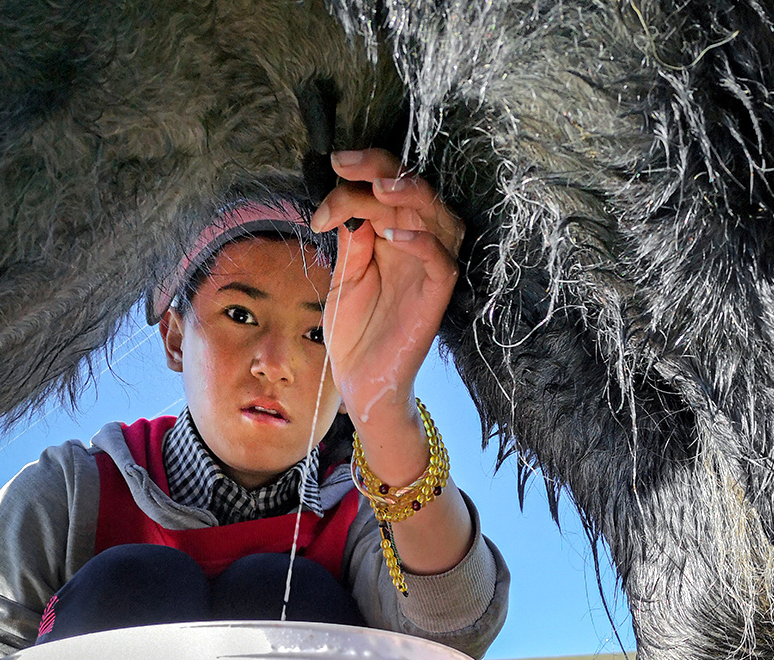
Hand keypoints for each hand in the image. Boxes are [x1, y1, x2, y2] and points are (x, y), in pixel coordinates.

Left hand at [310, 148, 463, 426]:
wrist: (360, 381)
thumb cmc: (354, 332)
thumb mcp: (343, 278)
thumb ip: (351, 242)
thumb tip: (353, 206)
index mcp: (391, 236)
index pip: (385, 188)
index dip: (360, 174)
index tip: (331, 176)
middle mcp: (415, 245)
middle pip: (412, 190)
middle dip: (379, 168)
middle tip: (344, 163)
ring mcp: (428, 268)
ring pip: (437, 215)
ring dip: (409, 194)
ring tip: (378, 187)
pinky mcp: (437, 295)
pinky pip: (442, 261)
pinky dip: (421, 242)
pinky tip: (393, 236)